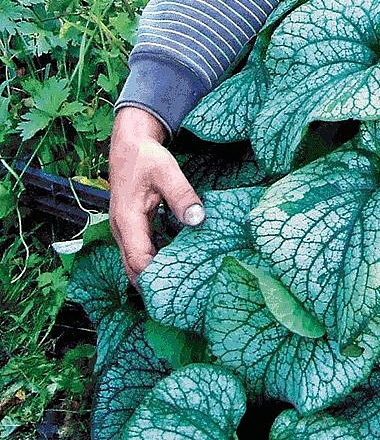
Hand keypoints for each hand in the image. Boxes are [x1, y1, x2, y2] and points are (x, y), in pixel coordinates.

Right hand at [109, 106, 203, 285]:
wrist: (129, 144)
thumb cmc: (146, 157)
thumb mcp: (167, 172)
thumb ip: (182, 195)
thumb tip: (198, 219)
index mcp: (127, 220)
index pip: (139, 260)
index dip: (156, 277)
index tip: (178, 288)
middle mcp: (120, 230)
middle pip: (133, 269)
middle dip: (154, 284)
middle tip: (182, 295)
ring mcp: (124, 231)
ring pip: (134, 263)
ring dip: (153, 273)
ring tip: (182, 284)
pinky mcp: (131, 228)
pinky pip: (140, 251)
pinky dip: (153, 260)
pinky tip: (176, 262)